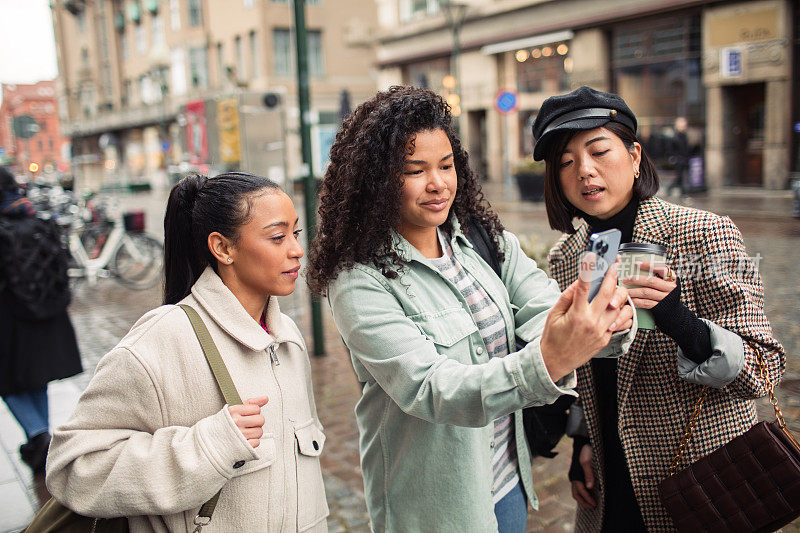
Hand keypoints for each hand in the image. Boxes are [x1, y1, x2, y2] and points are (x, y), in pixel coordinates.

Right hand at [228, 396, 268, 447]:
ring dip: (255, 433)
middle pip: (261, 420)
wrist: (211, 440)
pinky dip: (252, 442)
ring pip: (260, 432)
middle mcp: (235, 422)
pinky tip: (245, 439)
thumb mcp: (235, 410)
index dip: (254, 412)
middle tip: (248, 424)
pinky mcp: (241, 446)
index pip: (256, 408)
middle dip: (256, 422)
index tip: (247, 416)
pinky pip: (257, 442)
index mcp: (233, 411)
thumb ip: (251, 403)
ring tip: (246, 432)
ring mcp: (239, 435)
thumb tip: (265, 398)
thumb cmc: (225, 424)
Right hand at [540, 256, 630, 381]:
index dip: (589, 269)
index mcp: (576, 314)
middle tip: (614, 265)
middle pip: (608, 294)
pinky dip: (622, 313)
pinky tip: (617, 307)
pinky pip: (621, 323)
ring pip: (620, 308)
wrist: (555, 362)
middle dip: (612, 276)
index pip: (584, 286)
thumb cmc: (552, 338)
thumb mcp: (554, 315)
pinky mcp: (606, 339)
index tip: (593, 256)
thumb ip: (567, 297)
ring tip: (616, 289)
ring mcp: (601, 332)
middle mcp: (591, 322)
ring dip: (620, 295)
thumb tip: (579, 282)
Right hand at [571, 444, 596, 508]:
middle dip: (584, 502)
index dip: (587, 499)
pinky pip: (578, 486)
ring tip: (590, 503)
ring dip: (582, 498)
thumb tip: (590, 487)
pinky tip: (589, 493)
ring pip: (576, 491)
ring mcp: (574, 476)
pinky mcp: (577, 474)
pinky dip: (582, 493)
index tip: (595, 504)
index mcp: (575, 475)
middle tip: (592, 507)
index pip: (581, 491)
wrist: (582, 442)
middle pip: (576, 494)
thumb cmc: (586, 451)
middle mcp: (573, 477)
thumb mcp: (587, 461)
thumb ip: (589, 474)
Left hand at [623, 260, 677, 309]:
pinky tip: (630, 299)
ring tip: (625, 290)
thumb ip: (653, 272)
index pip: (661, 268)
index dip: (649, 265)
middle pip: (651, 281)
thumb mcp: (663, 280)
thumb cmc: (665, 290)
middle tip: (625, 279)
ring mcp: (665, 297)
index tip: (637, 264)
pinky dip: (637, 301)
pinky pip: (646, 303)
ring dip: (634, 291)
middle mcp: (669, 287)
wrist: (673, 307)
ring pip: (646, 292)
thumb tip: (632, 262)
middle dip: (636, 280)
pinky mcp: (660, 306)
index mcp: (671, 277)